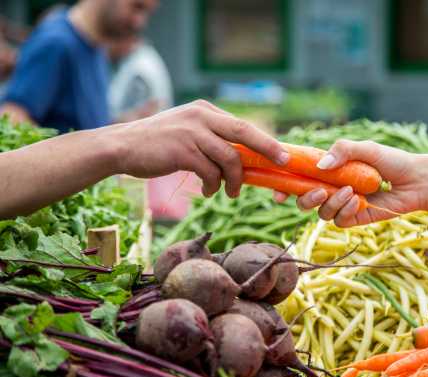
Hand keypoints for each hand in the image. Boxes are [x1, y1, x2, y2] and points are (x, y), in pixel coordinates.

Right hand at [113, 100, 288, 196]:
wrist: (121, 146)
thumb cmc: (156, 144)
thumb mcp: (186, 132)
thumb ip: (211, 139)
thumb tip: (239, 160)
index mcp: (205, 110)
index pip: (242, 125)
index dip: (265, 140)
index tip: (282, 153)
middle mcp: (201, 116)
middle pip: (245, 132)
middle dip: (268, 148)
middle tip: (282, 163)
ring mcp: (192, 132)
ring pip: (229, 157)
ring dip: (235, 179)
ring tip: (230, 192)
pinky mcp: (182, 150)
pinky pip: (210, 172)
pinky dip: (214, 185)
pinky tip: (208, 191)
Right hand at [276, 140, 427, 226]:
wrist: (416, 180)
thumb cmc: (391, 160)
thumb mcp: (365, 148)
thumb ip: (342, 150)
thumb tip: (319, 167)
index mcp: (328, 171)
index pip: (299, 178)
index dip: (284, 186)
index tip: (277, 192)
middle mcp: (331, 188)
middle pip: (303, 200)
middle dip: (305, 198)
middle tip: (318, 190)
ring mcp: (342, 205)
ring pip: (320, 213)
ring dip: (330, 203)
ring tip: (349, 191)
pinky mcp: (354, 218)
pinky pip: (338, 220)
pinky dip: (345, 210)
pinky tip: (358, 200)